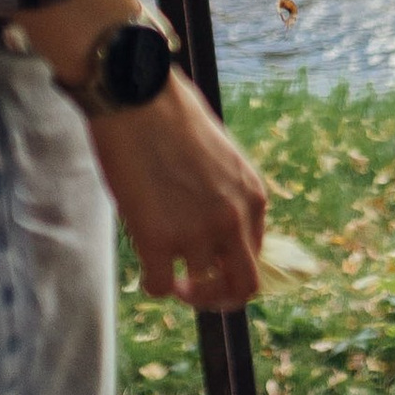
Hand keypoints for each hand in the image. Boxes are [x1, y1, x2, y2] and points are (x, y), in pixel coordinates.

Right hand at [94, 74, 268, 311]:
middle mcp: (233, 220)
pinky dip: (154, 285)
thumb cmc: (171, 116)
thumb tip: (211, 222)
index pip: (255, 253)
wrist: (138, 98)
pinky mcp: (158, 240)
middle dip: (219, 296)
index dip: (230, 265)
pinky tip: (145, 271)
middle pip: (242, 285)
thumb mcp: (220, 158)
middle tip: (194, 291)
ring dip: (181, 285)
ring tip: (162, 269)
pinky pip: (161, 286)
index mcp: (253, 196)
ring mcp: (197, 233)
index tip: (209, 263)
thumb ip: (225, 194)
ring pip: (197, 286)